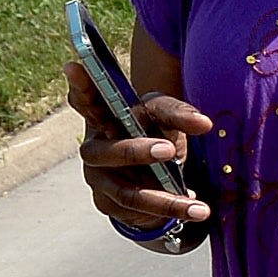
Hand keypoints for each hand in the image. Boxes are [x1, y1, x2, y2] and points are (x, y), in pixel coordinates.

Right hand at [67, 59, 211, 232]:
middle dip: (134, 151)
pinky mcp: (108, 203)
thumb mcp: (166, 117)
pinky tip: (193, 208)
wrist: (156, 175)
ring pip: (126, 190)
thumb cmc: (155, 133)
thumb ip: (179, 113)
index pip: (86, 100)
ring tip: (197, 206)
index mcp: (104, 116)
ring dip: (163, 199)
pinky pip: (138, 211)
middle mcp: (95, 146)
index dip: (80, 86)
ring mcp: (99, 177)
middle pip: (104, 150)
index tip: (74, 66)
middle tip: (168, 149)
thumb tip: (203, 123)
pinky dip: (169, 211)